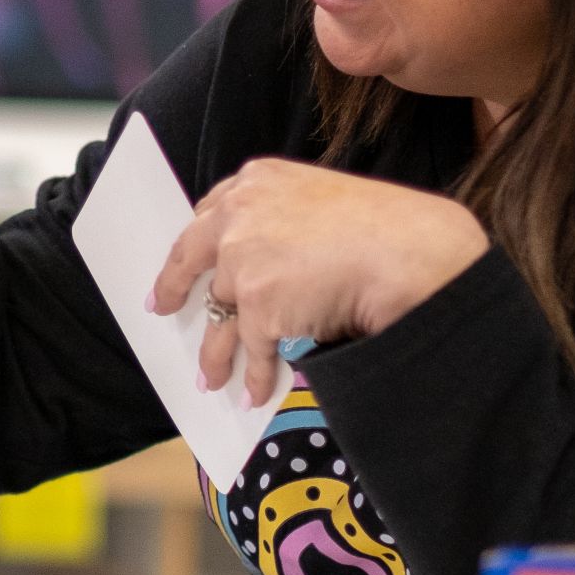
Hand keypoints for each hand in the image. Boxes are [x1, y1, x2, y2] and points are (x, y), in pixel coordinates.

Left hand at [149, 160, 489, 404]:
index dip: (194, 242)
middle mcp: (239, 216)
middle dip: (174, 287)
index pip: (209, 212)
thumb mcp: (326, 201)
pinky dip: (254, 375)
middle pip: (192, 257)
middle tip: (162, 307)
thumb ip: (287, 221)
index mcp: (257, 181)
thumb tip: (273, 261)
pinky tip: (254, 393)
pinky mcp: (259, 306)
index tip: (184, 260)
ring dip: (214, 352)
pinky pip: (252, 349)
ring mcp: (244, 261)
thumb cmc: (388, 226)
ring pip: (219, 314)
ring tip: (210, 378)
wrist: (412, 252)